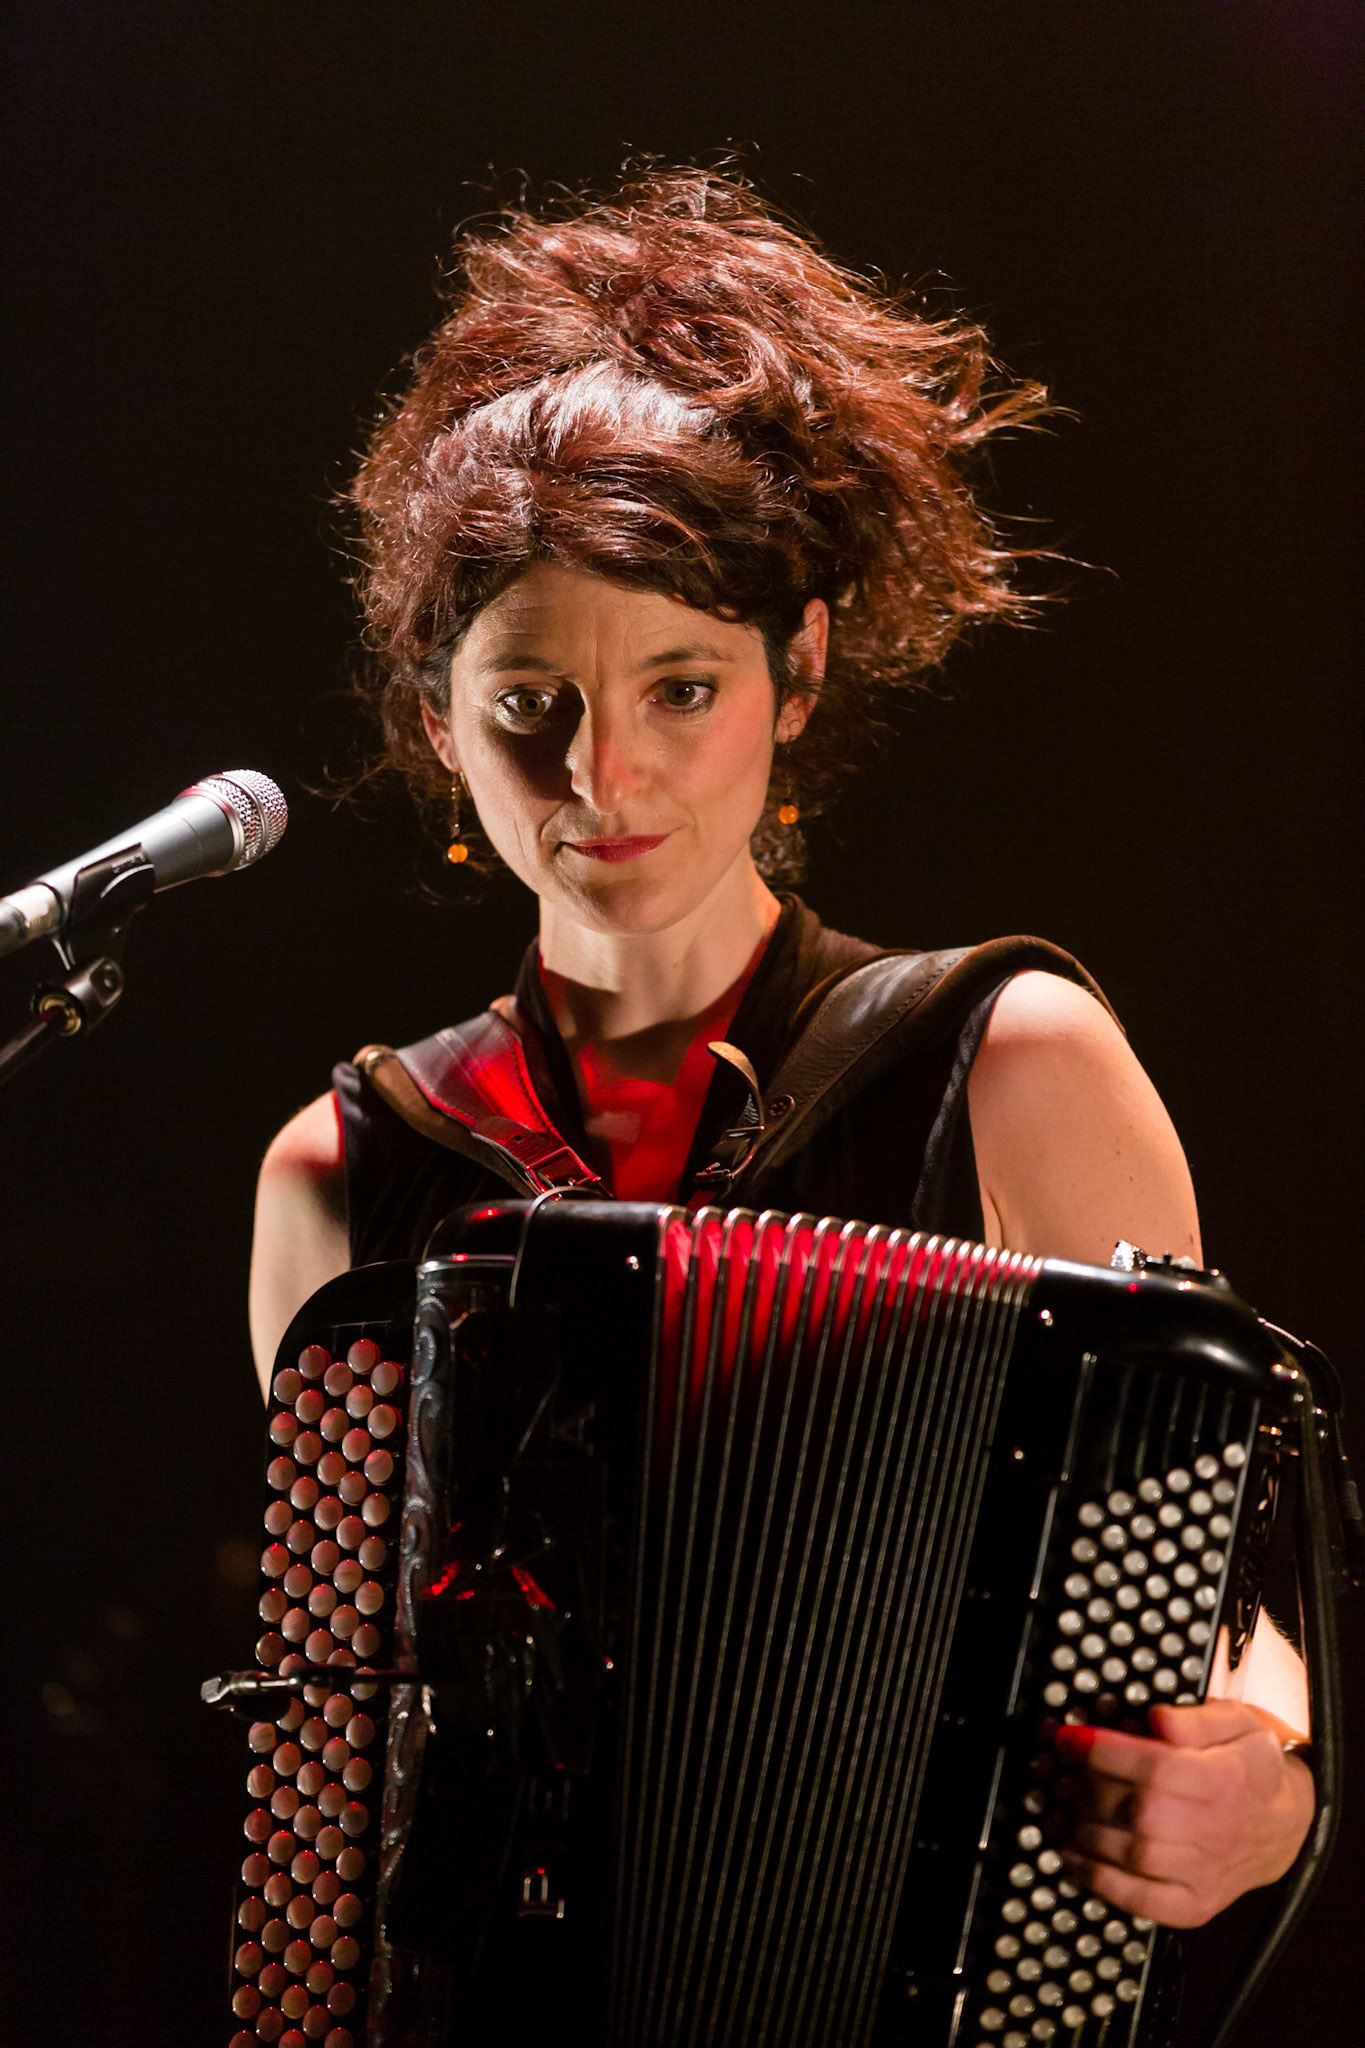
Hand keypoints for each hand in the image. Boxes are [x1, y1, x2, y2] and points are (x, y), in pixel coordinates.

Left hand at [1054, 1700, 1314, 1927]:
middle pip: (1138, 1812)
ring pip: (1135, 1856)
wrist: (1285, 1826)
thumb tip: (1156, 1717)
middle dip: (1088, 1789)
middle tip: (1062, 1773)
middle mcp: (1216, 1829)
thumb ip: (1196, 1719)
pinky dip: (1101, 1883)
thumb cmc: (1250, 1767)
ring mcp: (1206, 1873)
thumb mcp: (1237, 1723)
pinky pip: (1143, 1902)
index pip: (1153, 1766)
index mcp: (1226, 1779)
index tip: (1067, 1738)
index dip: (1101, 1751)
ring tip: (1060, 1809)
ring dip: (1085, 1832)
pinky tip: (1074, 1858)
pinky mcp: (1195, 1905)